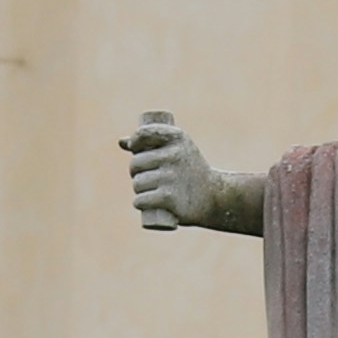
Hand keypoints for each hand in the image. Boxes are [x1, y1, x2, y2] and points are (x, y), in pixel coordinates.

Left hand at [123, 110, 256, 233]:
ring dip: (138, 190)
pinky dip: (139, 203)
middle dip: (135, 171)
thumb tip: (121, 142)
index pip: (143, 134)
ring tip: (149, 191)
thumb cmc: (192, 171)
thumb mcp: (178, 150)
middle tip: (146, 177)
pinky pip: (141, 200)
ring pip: (137, 183)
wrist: (216, 197)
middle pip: (136, 163)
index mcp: (177, 138)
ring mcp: (170, 177)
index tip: (136, 149)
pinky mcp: (169, 198)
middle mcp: (173, 155)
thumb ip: (152, 143)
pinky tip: (143, 203)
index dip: (135, 141)